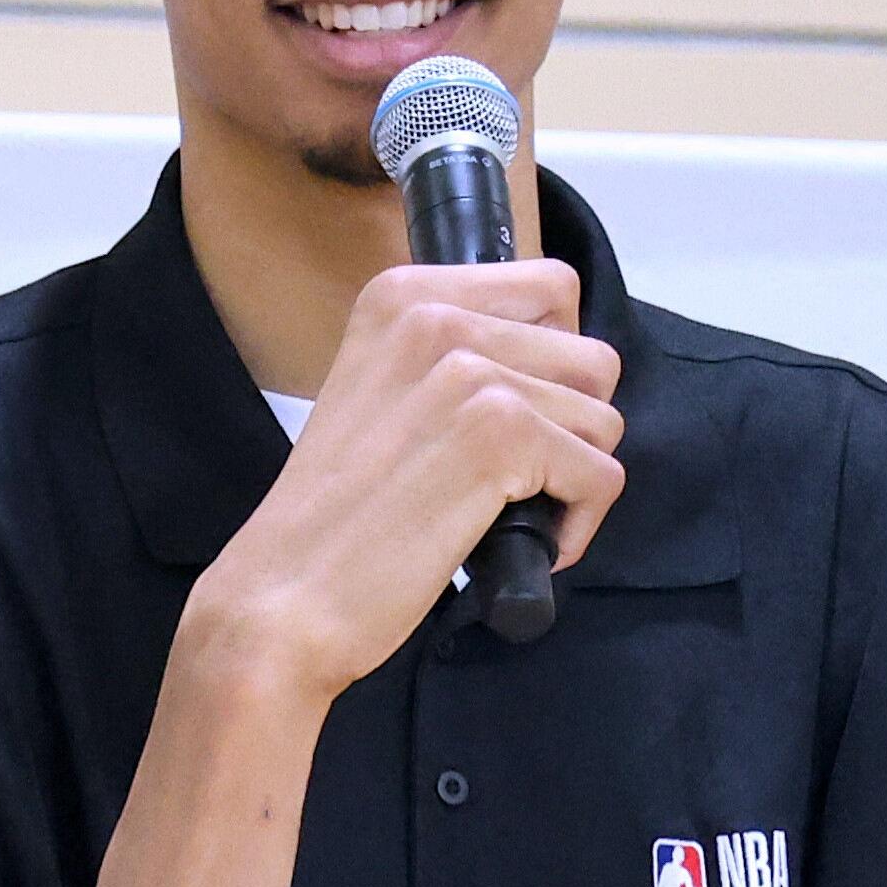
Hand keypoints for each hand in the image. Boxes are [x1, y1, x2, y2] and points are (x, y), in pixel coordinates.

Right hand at [196, 257, 623, 704]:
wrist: (283, 598)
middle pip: (591, 356)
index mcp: (402, 296)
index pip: (552, 288)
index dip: (556, 364)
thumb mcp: (377, 393)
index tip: (518, 417)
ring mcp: (470, 373)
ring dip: (572, 478)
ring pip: (603, 418)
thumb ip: (450, 359)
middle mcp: (437, 317)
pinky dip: (577, 524)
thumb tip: (553, 369)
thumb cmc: (332, 519)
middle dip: (572, 426)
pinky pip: (601, 476)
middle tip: (514, 478)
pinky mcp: (500, 436)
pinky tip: (524, 547)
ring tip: (509, 514)